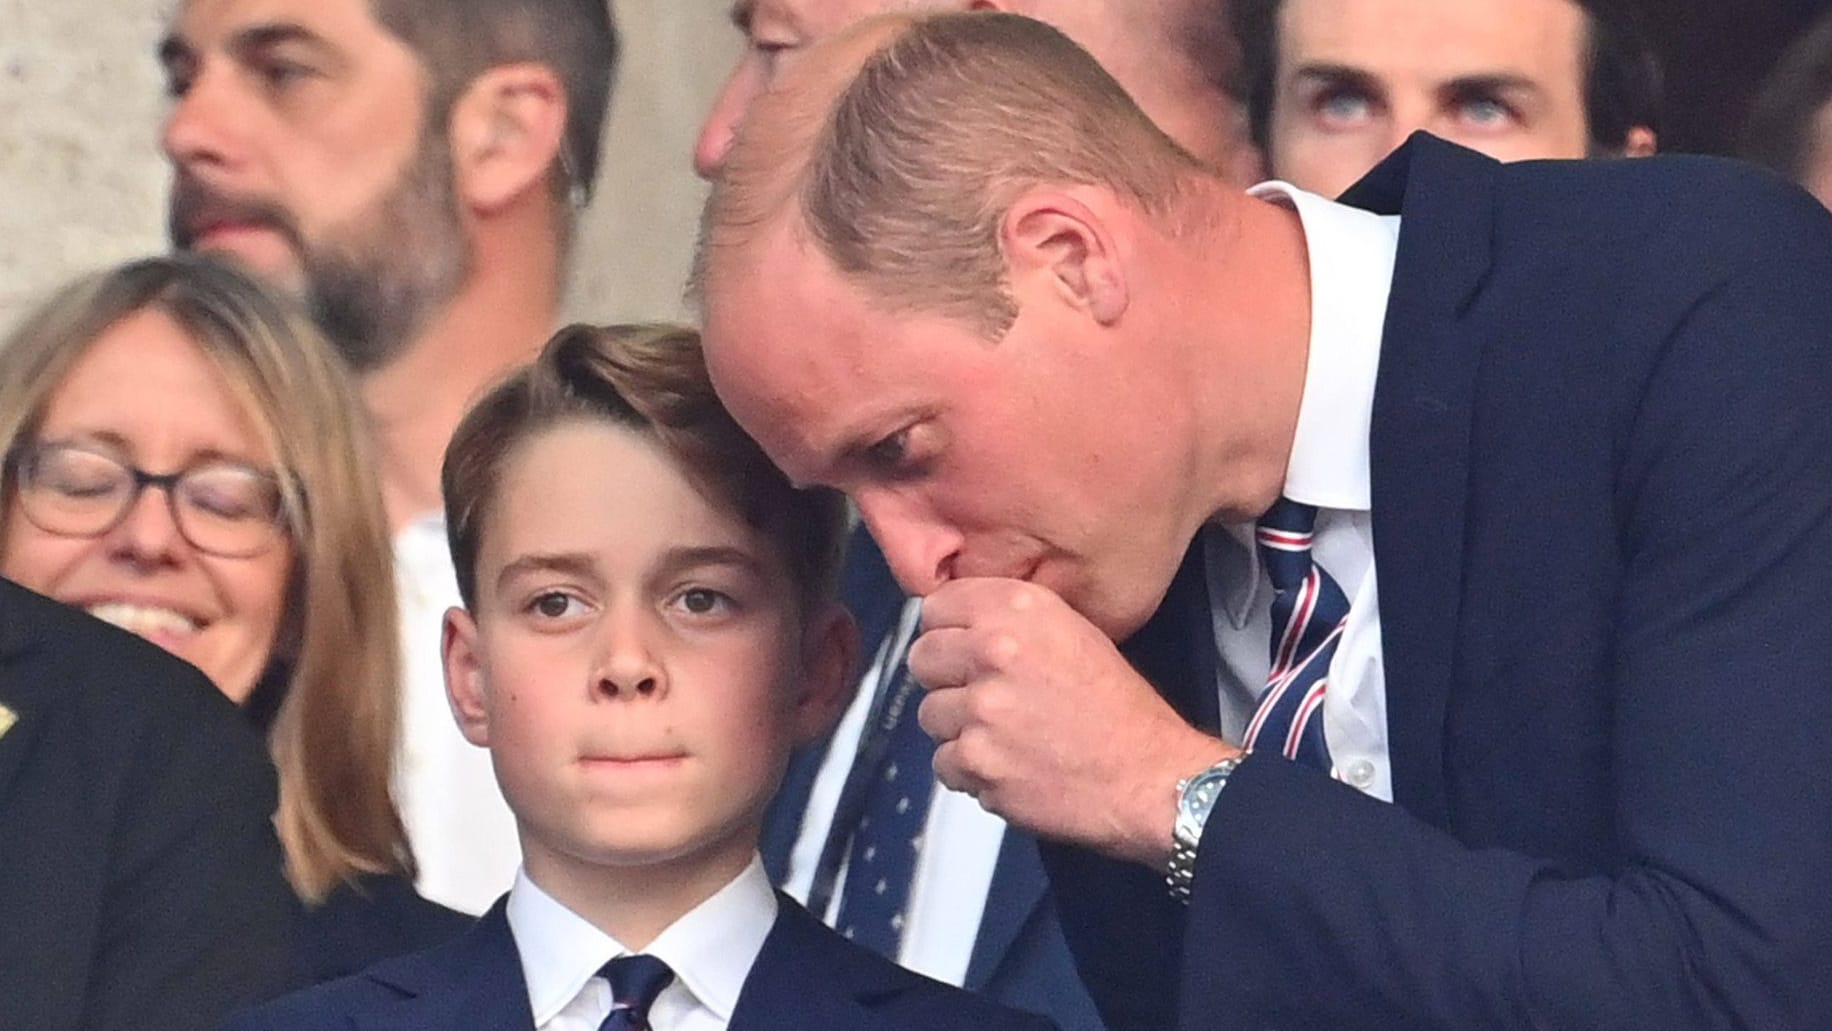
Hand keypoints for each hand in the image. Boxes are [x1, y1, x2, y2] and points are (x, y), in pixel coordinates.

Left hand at [910, 577, 1236, 867]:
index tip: (959, 649)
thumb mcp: (1075, 633)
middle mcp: (995, 651)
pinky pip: (943, 763)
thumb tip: (962, 625)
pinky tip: (1006, 765)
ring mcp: (982, 709)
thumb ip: (1012, 622)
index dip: (947, 632)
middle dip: (946, 680)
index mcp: (1020, 610)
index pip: (936, 606)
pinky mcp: (978, 761)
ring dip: (958, 729)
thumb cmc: (1122, 712)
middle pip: (923, 658)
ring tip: (1004, 737)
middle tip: (980, 697)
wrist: (1151, 777)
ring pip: (930, 714)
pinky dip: (968, 771)